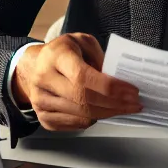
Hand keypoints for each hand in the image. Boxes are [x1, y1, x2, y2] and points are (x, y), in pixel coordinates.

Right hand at [10, 33, 142, 131]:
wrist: (33, 67)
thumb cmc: (62, 53)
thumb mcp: (82, 42)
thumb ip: (100, 57)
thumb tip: (118, 80)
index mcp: (56, 57)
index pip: (83, 77)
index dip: (111, 88)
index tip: (132, 91)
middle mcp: (44, 79)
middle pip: (84, 100)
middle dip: (115, 105)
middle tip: (134, 104)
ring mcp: (41, 101)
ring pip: (81, 115)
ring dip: (108, 113)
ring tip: (123, 108)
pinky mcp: (43, 117)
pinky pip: (74, 124)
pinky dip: (93, 120)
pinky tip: (103, 111)